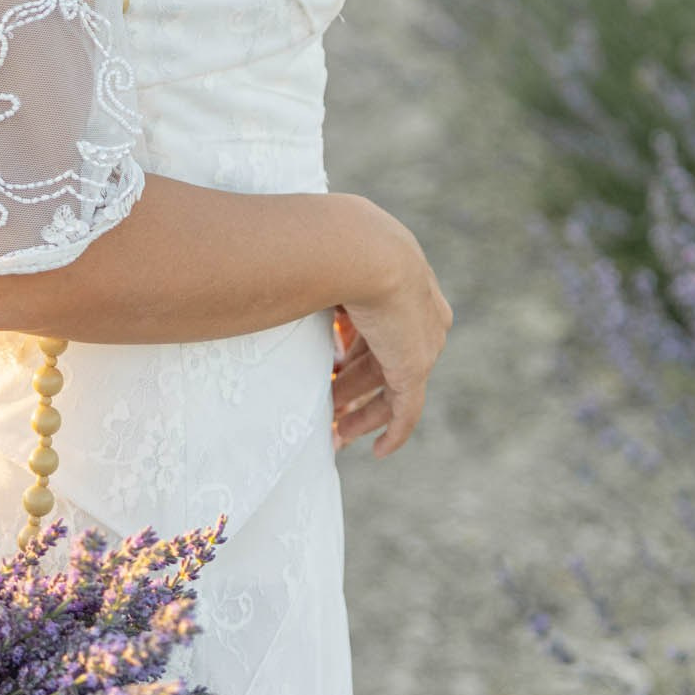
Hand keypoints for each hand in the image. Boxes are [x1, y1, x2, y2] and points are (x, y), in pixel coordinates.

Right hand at [330, 207, 451, 456]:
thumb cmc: (327, 241)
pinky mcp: (414, 368)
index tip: (328, 367)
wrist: (360, 249)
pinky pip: (407, 411)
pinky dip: (393, 432)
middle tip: (325, 406)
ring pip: (389, 387)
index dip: (352, 349)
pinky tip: (378, 452)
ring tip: (333, 431)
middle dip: (352, 385)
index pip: (377, 325)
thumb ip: (310, 278)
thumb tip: (274, 284)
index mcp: (400, 279)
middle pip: (383, 358)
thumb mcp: (320, 259)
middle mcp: (419, 313)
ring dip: (360, 410)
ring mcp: (420, 341)